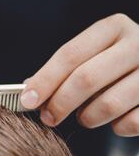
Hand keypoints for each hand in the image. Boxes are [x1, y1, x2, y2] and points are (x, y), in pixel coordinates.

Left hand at [21, 13, 138, 136]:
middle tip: (48, 118)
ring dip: (87, 118)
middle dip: (60, 103)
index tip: (27, 100)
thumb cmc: (116, 63)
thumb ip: (62, 70)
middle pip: (86, 78)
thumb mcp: (92, 55)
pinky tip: (114, 119)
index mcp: (114, 27)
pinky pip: (130, 123)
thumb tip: (28, 91)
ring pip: (108, 104)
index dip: (45, 80)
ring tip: (85, 117)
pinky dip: (115, 127)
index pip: (70, 54)